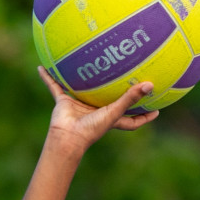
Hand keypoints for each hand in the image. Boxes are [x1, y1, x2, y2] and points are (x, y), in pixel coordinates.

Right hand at [39, 66, 157, 155]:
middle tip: (126, 76)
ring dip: (79, 78)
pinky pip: (54, 85)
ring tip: (83, 62)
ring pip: (80, 88)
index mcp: (110, 117)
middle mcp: (95, 110)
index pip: (131, 118)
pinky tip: (42, 66)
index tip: (157, 110)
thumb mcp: (114, 112)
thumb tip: (150, 85)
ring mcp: (78, 105)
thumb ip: (130, 98)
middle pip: (107, 100)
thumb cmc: (92, 128)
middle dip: (114, 91)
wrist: (67, 137)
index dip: (144, 115)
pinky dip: (48, 77)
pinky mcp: (63, 101)